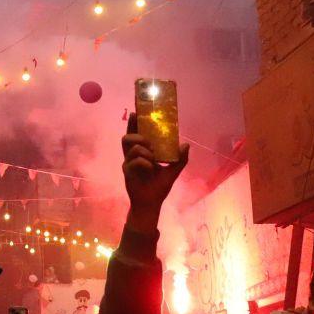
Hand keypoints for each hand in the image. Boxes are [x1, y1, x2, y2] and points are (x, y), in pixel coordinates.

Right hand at [122, 113, 188, 231]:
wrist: (151, 203)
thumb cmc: (159, 187)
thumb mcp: (173, 171)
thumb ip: (180, 159)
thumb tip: (186, 144)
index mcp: (142, 152)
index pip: (136, 133)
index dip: (135, 121)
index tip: (137, 110)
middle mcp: (133, 155)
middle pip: (127, 136)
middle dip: (138, 133)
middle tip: (149, 140)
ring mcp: (128, 163)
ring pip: (130, 146)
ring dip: (143, 148)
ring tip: (152, 156)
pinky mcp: (127, 172)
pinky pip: (133, 161)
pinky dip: (144, 163)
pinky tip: (150, 169)